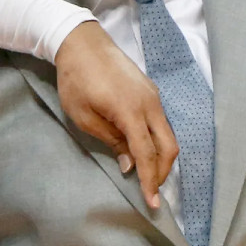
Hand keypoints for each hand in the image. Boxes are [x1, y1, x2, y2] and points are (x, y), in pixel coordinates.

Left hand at [55, 21, 177, 208]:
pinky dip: (157, 141)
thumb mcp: (84, 116)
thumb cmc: (76, 79)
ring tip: (147, 174)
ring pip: (168, 134)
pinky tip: (144, 149)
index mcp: (131, 111)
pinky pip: (161, 122)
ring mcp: (153, 96)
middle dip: (163, 172)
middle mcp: (150, 104)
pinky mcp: (150, 91)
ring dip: (161, 157)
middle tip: (151, 191)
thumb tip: (130, 164)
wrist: (82, 42)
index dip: (150, 181)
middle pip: (169, 146)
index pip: (148, 154)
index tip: (153, 203)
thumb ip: (111, 141)